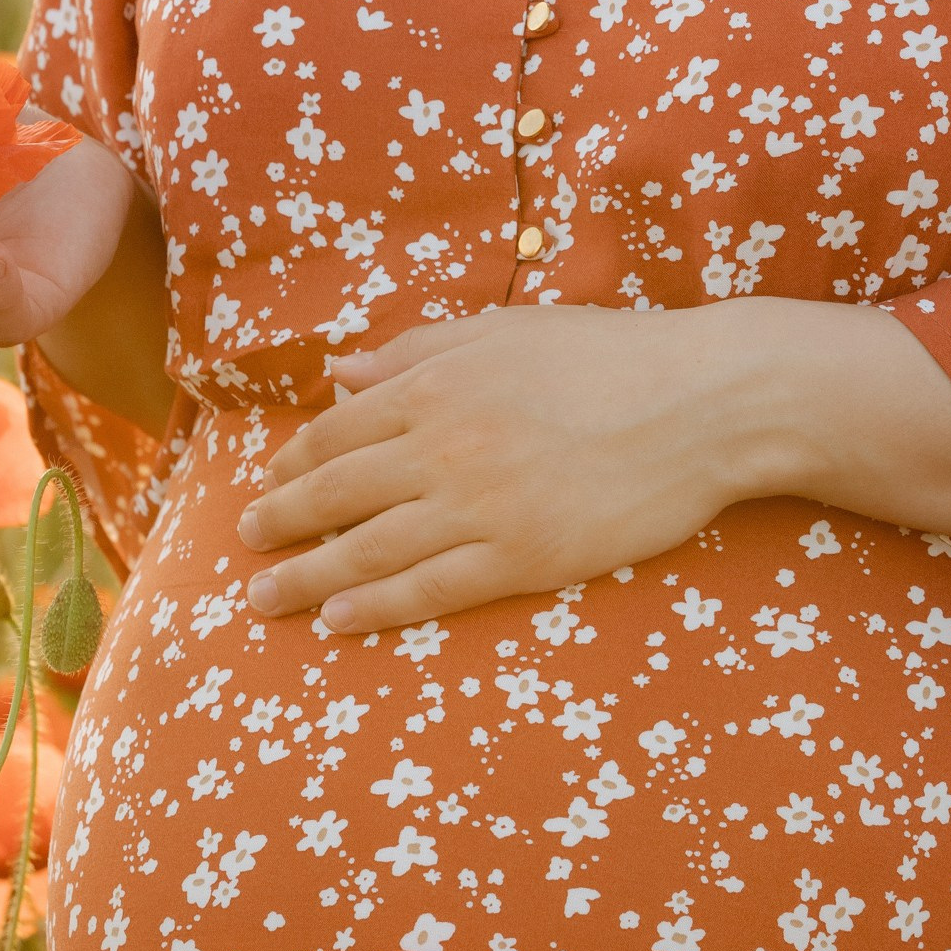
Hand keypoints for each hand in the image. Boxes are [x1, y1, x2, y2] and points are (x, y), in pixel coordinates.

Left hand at [235, 296, 950, 634]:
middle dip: (282, 522)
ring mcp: (481, 504)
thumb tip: (339, 370)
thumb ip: (416, 350)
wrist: (704, 399)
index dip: (297, 461)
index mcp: (439, 381)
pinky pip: (428, 589)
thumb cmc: (612, 355)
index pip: (341, 429)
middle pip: (338, 492)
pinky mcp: (523, 555)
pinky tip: (338, 620)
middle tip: (245, 546)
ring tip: (265, 599)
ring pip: (368, 550)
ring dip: (306, 578)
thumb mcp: (506, 330)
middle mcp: (445, 442)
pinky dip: (374, 607)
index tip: (270, 483)